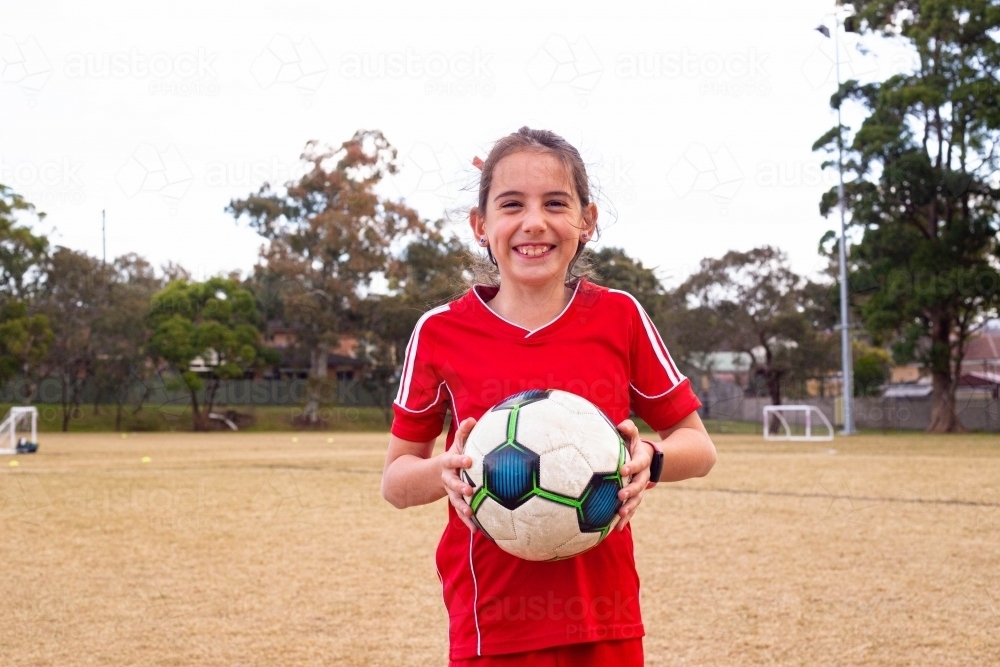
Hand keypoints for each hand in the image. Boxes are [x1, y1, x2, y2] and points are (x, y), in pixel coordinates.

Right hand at [440, 417, 478, 532]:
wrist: (433, 475)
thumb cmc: (453, 456)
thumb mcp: (456, 445)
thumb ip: (464, 433)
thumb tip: (473, 418)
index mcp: (448, 463)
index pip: (452, 460)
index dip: (459, 460)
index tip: (468, 461)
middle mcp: (447, 478)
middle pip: (451, 483)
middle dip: (459, 487)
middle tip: (469, 490)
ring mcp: (450, 492)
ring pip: (455, 500)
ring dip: (462, 508)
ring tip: (470, 513)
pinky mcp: (456, 502)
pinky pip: (461, 513)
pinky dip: (468, 522)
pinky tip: (477, 531)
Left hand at [615, 419, 653, 530]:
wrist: (648, 459)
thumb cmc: (632, 445)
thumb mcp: (632, 436)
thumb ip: (628, 429)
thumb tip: (621, 425)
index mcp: (641, 461)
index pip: (638, 463)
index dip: (631, 467)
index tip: (622, 470)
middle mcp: (643, 476)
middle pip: (639, 485)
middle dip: (630, 491)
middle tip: (620, 495)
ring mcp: (640, 488)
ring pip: (637, 500)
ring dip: (629, 508)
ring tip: (620, 515)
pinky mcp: (635, 498)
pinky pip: (631, 509)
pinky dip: (625, 519)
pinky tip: (616, 529)